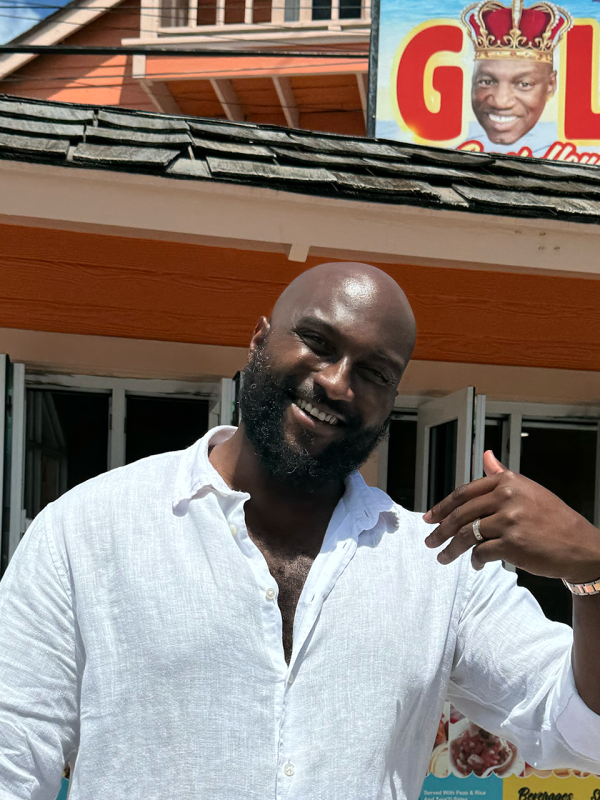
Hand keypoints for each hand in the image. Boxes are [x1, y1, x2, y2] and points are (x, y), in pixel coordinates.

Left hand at [423, 451, 599, 582]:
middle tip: (430, 541)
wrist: (580, 546)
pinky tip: (475, 564)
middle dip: (441, 530)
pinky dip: (475, 561)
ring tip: (443, 557)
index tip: (429, 517)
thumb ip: (502, 474)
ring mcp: (508, 521)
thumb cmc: (553, 518)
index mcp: (507, 482)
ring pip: (467, 535)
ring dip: (451, 549)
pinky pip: (481, 553)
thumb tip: (485, 455)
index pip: (464, 493)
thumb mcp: (528, 489)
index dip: (443, 506)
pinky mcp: (512, 544)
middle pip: (461, 515)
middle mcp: (506, 498)